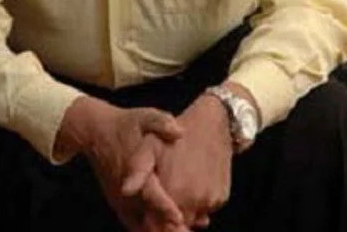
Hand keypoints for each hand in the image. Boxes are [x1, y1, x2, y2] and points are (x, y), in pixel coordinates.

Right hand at [56, 96, 185, 229]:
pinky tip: (172, 227)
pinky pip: (138, 226)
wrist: (98, 133)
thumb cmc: (125, 125)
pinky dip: (154, 229)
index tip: (179, 217)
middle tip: (186, 231)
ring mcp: (123, 203)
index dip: (165, 207)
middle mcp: (126, 193)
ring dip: (161, 229)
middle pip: (149, 219)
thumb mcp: (143, 117)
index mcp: (133, 171)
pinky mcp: (122, 207)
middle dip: (167, 226)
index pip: (150, 194)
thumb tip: (180, 131)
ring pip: (143, 227)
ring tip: (184, 231)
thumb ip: (161, 122)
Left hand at [123, 94, 233, 229]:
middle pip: (176, 225)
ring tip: (177, 184)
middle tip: (165, 191)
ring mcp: (210, 201)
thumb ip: (138, 170)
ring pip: (192, 217)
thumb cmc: (177, 134)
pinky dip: (197, 202)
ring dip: (184, 209)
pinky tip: (191, 182)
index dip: (151, 221)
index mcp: (174, 191)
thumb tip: (125, 191)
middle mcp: (195, 201)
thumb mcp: (151, 145)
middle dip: (166, 218)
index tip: (147, 213)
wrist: (213, 123)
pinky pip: (206, 208)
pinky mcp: (221, 197)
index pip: (159, 224)